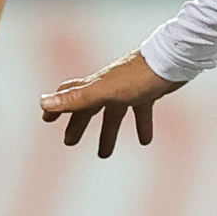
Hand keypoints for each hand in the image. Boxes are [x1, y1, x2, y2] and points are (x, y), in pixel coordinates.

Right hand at [41, 51, 185, 157]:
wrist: (173, 61)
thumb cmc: (138, 76)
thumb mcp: (103, 92)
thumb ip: (76, 99)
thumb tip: (43, 103)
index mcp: (96, 85)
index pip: (70, 94)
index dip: (57, 107)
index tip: (47, 121)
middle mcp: (109, 85)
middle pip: (89, 106)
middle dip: (78, 124)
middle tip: (70, 142)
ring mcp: (129, 88)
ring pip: (114, 112)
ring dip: (108, 132)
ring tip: (104, 154)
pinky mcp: (148, 91)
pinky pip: (140, 110)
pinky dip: (140, 125)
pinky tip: (145, 141)